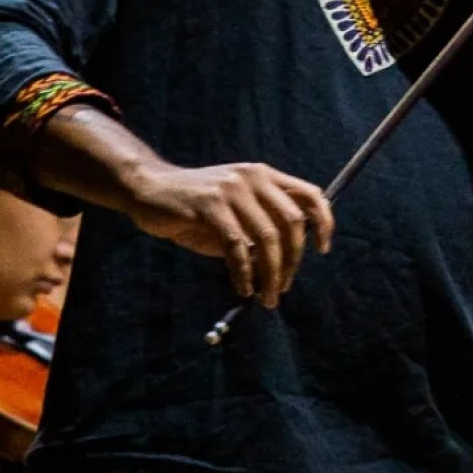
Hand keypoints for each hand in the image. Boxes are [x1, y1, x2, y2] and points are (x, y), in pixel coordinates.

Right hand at [123, 158, 334, 306]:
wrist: (149, 189)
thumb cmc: (194, 208)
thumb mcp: (234, 212)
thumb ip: (260, 227)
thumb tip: (287, 261)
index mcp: (264, 175)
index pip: (309, 194)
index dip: (324, 221)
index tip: (323, 250)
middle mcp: (253, 178)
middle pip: (292, 221)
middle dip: (293, 260)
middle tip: (283, 287)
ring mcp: (231, 189)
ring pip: (267, 237)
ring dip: (271, 274)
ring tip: (266, 297)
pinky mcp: (209, 206)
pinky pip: (237, 246)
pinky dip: (244, 272)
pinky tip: (243, 288)